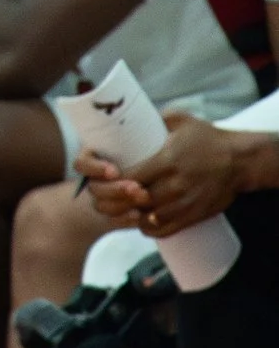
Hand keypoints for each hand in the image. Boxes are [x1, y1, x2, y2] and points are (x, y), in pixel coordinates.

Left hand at [78, 115, 246, 234]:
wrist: (240, 161)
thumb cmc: (207, 138)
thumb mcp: (180, 120)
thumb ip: (153, 118)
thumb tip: (127, 116)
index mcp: (168, 161)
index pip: (129, 178)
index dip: (112, 182)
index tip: (108, 177)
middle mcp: (175, 185)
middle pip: (134, 201)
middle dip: (115, 200)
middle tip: (108, 194)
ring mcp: (185, 203)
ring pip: (146, 218)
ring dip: (131, 214)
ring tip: (122, 206)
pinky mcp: (194, 216)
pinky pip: (164, 230)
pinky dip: (148, 228)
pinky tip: (141, 220)